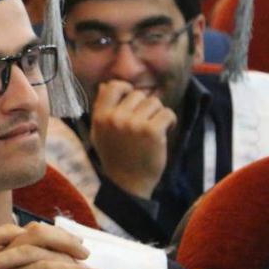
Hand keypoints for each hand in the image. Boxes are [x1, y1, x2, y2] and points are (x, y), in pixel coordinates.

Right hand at [89, 80, 176, 198]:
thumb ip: (101, 109)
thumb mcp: (99, 133)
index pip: (114, 86)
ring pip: (154, 102)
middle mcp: (115, 118)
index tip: (132, 103)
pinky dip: (170, 121)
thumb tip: (105, 85)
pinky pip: (168, 113)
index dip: (126, 90)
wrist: (127, 184)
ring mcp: (134, 124)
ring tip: (154, 129)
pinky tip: (164, 132)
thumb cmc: (115, 157)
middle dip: (144, 107)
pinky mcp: (152, 131)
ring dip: (157, 114)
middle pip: (138, 94)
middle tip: (144, 123)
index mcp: (100, 116)